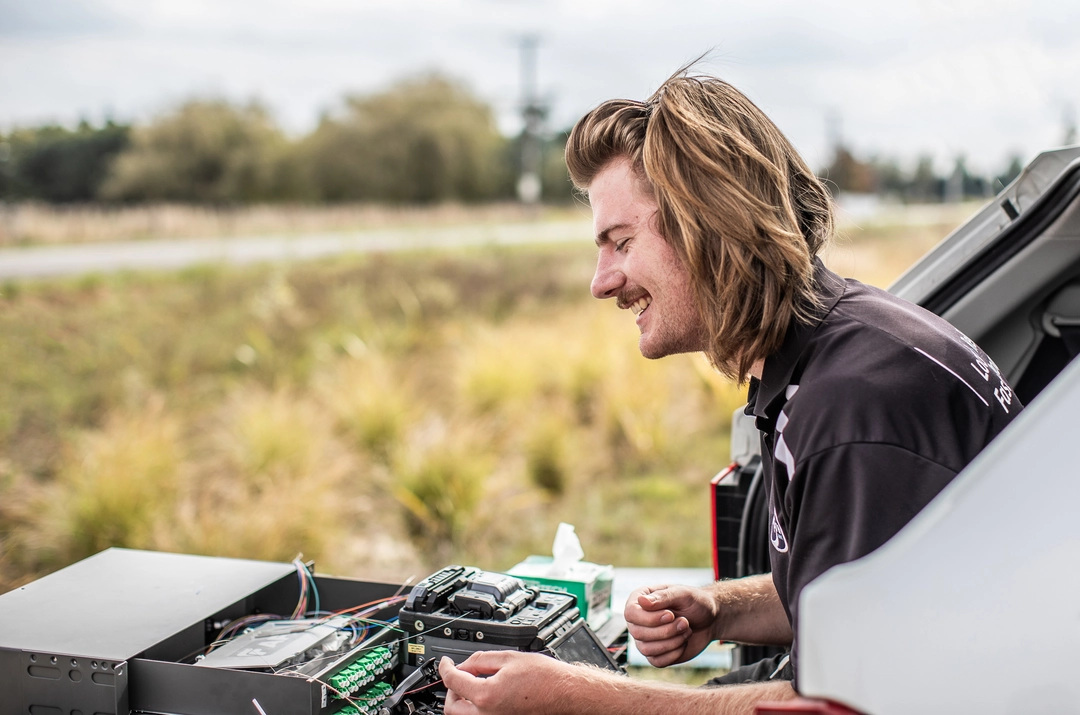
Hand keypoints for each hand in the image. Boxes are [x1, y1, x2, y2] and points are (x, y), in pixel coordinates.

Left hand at [439, 652, 570, 714]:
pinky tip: (486, 694)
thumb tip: (465, 664)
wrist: (565, 693)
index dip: (445, 668)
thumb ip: (481, 660)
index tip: (445, 663)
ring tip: (472, 684)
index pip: (453, 681)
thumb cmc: (545, 678)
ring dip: (462, 700)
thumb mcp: (509, 658)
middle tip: (459, 675)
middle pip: (452, 707)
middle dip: (451, 689)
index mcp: (486, 696)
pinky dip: (476, 707)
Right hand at [624, 584, 719, 666]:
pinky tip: (684, 642)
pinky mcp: (656, 654)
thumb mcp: (682, 594)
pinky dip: (674, 653)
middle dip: (665, 631)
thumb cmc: (695, 602)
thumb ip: (662, 597)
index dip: (650, 618)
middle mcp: (638, 620)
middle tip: (685, 622)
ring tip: (687, 630)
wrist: (710, 620)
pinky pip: (656, 661)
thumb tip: (641, 600)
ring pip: (646, 649)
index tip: (671, 615)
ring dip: (671, 642)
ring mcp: (645, 638)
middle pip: (638, 633)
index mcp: (639, 600)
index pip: (631, 613)